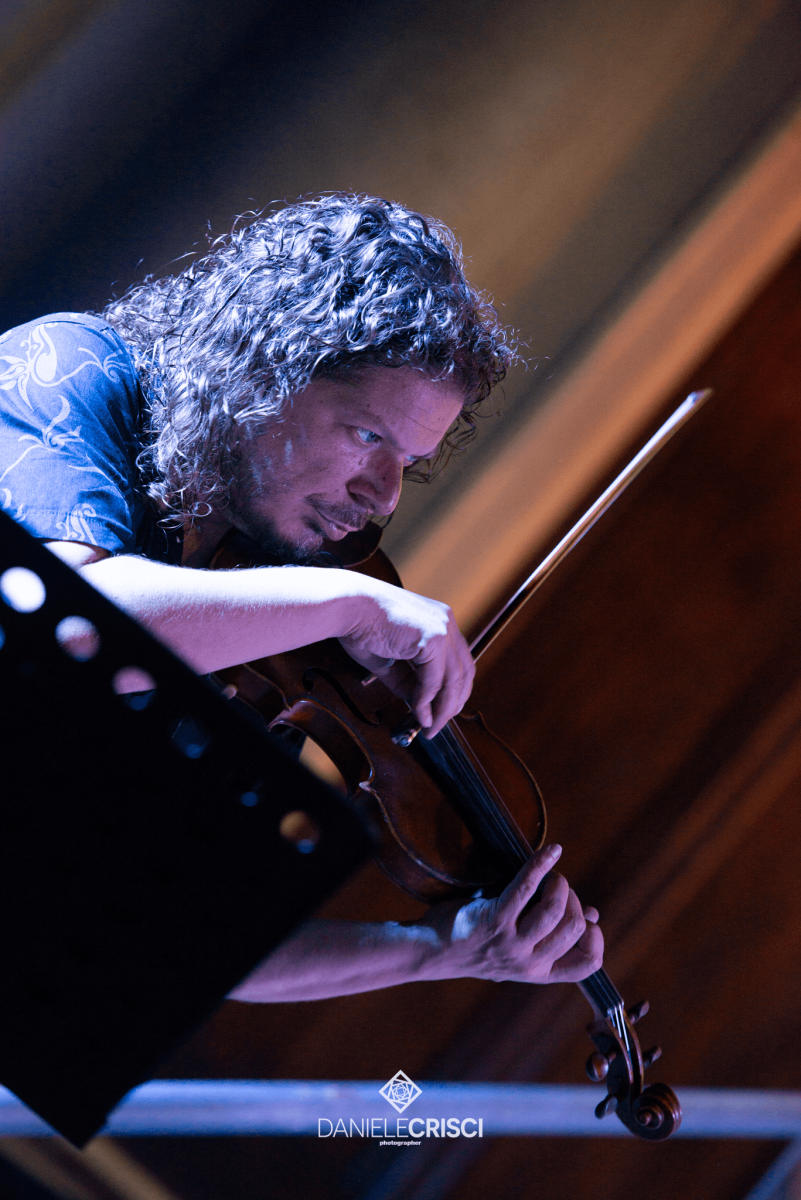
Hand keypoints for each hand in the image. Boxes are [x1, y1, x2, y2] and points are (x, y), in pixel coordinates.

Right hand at [338, 578, 474, 735]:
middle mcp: (446, 622)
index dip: (453, 690)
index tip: (442, 710)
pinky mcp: (433, 638)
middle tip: (437, 724)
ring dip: (442, 709)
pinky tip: (419, 714)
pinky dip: (427, 702)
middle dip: (452, 704)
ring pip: (454, 680)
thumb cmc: (360, 625)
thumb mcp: (389, 659)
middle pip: (463, 673)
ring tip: (429, 726)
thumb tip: (418, 704)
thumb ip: (407, 680)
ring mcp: (442, 629)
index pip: (458, 662)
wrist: (347, 606)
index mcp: (438, 620)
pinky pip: (434, 680)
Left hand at [416, 844, 603, 983]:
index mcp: (538, 973)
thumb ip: (552, 936)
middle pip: (573, 927)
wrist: (432, 952)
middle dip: (573, 899)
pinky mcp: (493, 920)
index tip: (586, 917)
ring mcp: (510, 943)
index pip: (586, 965)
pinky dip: (542, 864)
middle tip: (557, 887)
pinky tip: (551, 851)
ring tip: (550, 875)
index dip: (594, 937)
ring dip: (558, 883)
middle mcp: (527, 963)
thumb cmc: (477, 944)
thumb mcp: (519, 949)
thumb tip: (593, 916)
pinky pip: (526, 887)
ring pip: (555, 910)